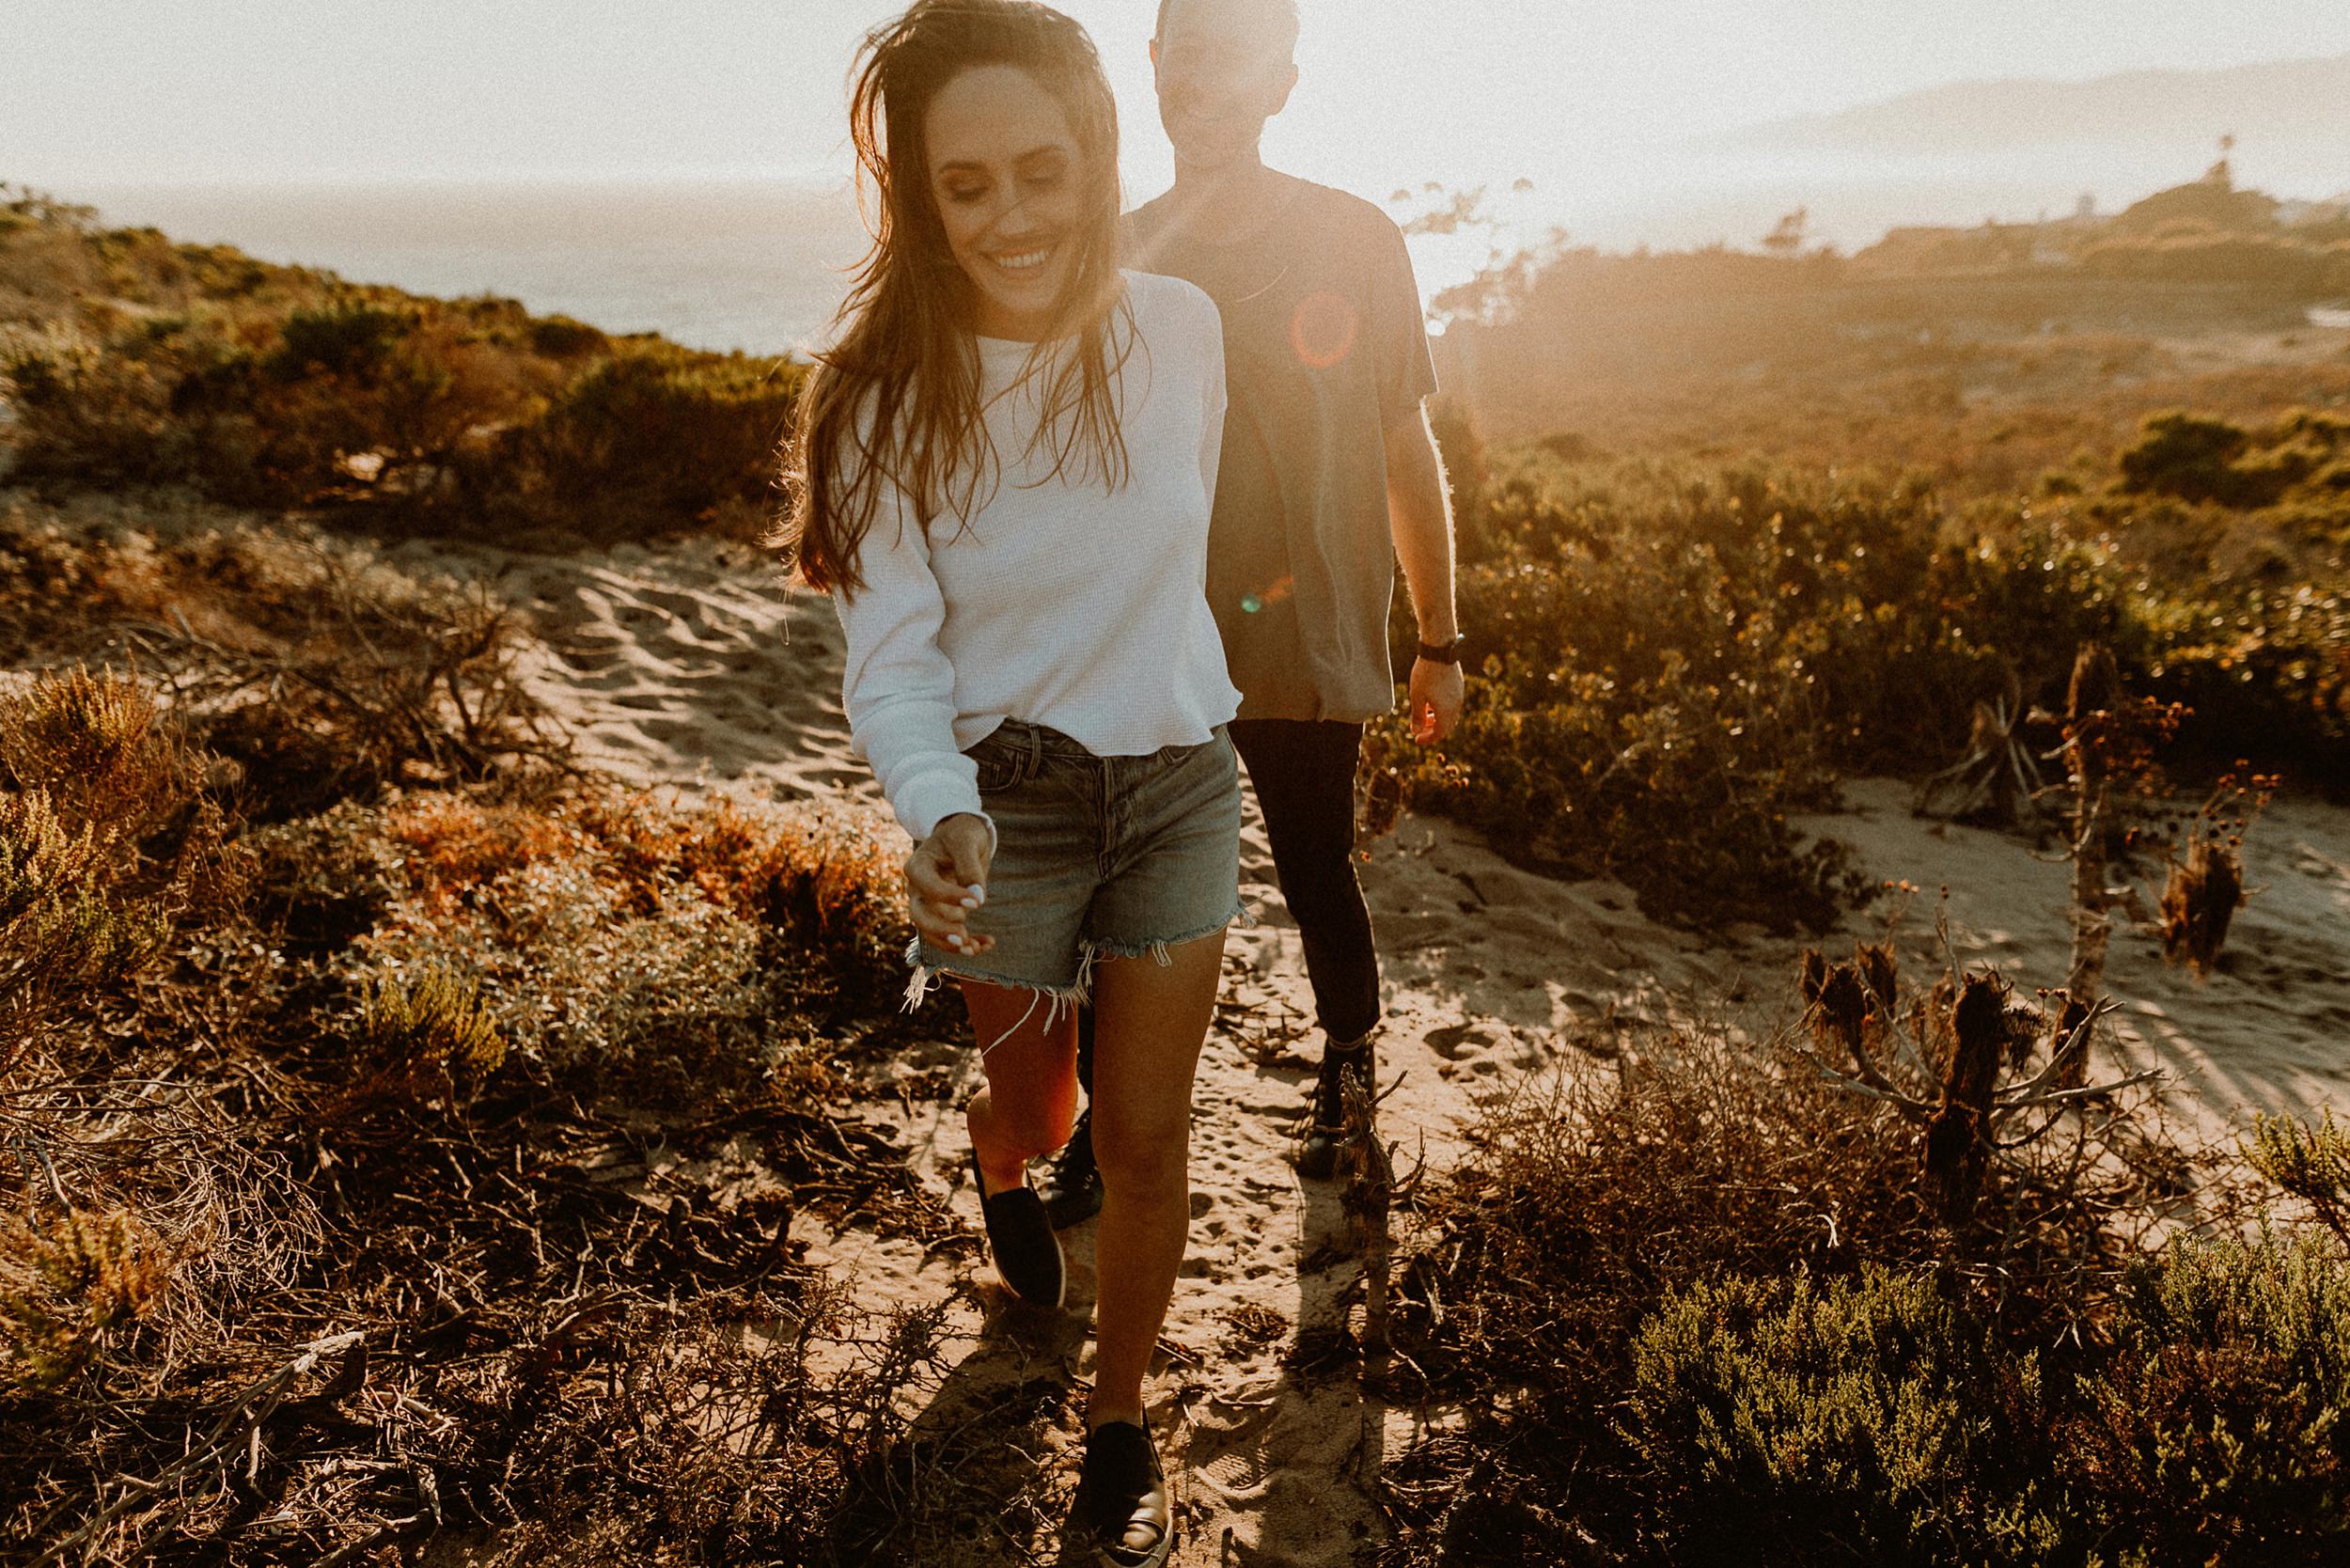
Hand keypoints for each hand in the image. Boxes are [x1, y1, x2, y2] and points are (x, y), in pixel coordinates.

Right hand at [904, 814, 995, 956]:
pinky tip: (988, 943)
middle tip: (963, 937)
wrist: (960, 836)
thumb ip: (970, 867)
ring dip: (952, 945)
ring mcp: (927, 904)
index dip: (950, 897)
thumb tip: (978, 898)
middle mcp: (916, 888)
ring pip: (932, 932)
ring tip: (976, 949)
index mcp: (918, 866)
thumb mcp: (966, 842)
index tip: (977, 902)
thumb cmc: (961, 834)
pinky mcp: (942, 914)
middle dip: (940, 931)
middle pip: (920, 916)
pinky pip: (949, 935)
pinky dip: (968, 942)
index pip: (928, 886)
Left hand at [1409, 657, 1464, 744]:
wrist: (1439, 651)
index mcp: (1446, 711)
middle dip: (1433, 731)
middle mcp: (1456, 706)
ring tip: (1425, 716)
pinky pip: (1453, 705)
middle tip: (1420, 731)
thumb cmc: (1425, 674)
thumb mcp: (1417, 696)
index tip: (1416, 740)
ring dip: (1438, 720)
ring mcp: (1459, 696)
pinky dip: (1442, 710)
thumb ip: (1417, 716)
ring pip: (1450, 716)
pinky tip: (1431, 703)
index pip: (1439, 733)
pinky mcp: (1459, 687)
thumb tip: (1416, 732)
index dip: (1427, 739)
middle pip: (1446, 727)